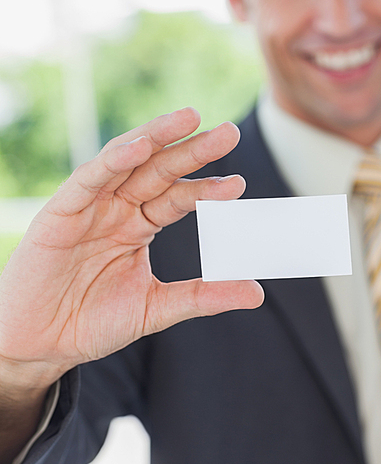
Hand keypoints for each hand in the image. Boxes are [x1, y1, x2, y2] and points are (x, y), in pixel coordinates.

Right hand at [0, 108, 263, 389]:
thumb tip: (257, 292)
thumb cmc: (92, 322)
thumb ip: (203, 295)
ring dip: (156, 137)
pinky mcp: (61, 210)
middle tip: (229, 133)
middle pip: (160, 170)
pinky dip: (114, 159)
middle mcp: (118, 207)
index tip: (240, 185)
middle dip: (193, 150)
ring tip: (189, 118)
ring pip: (127, 161)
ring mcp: (90, 205)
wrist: (40, 345)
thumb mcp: (157, 307)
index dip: (207, 190)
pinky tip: (141, 145)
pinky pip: (89, 178)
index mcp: (139, 224)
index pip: (178, 197)